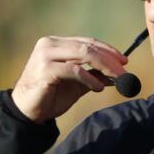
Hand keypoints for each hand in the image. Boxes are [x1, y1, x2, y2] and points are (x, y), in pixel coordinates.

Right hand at [11, 36, 128, 122]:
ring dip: (104, 67)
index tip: (124, 61)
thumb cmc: (51, 96)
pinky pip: (74, 70)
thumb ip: (94, 75)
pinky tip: (98, 88)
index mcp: (57, 44)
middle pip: (88, 47)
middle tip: (125, 72)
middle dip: (110, 60)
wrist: (29, 111)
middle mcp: (49, 44)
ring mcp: (45, 55)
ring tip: (116, 79)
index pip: (88, 42)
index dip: (108, 50)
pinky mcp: (45, 69)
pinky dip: (90, 78)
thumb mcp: (78, 84)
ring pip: (83, 53)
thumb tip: (118, 74)